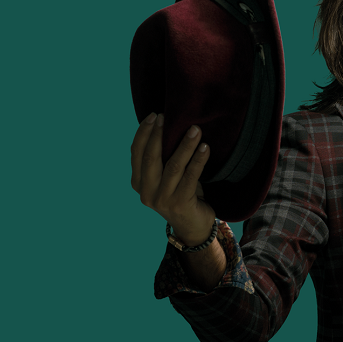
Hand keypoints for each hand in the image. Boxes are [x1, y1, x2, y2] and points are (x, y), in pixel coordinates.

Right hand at [130, 112, 214, 244]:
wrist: (193, 226)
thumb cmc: (181, 194)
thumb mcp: (165, 178)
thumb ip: (161, 160)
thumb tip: (166, 126)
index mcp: (138, 183)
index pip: (137, 153)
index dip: (144, 133)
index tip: (155, 115)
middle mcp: (146, 192)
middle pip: (151, 157)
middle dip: (159, 134)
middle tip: (169, 116)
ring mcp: (162, 199)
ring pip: (173, 166)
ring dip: (185, 145)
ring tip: (195, 129)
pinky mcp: (180, 204)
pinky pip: (190, 177)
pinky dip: (198, 160)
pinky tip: (205, 147)